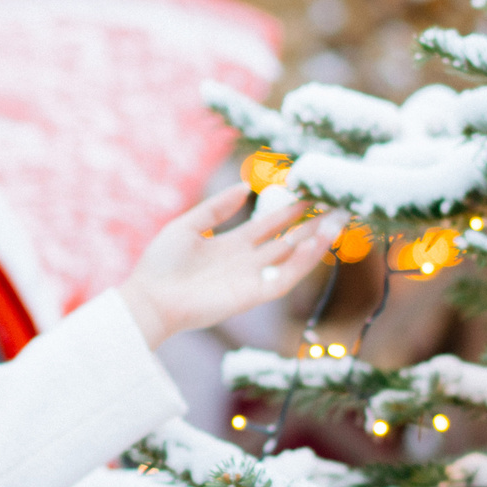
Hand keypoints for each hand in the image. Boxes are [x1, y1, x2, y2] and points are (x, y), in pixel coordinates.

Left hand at [116, 183, 348, 347]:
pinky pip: (284, 279)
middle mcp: (246, 263)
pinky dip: (302, 263)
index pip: (269, 225)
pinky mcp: (251, 296)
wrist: (149, 298)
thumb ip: (216, 207)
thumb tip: (245, 188)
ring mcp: (251, 279)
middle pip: (287, 241)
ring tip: (336, 222)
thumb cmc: (161, 264)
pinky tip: (317, 244)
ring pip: (291, 260)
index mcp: (231, 245)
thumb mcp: (188, 225)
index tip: (310, 193)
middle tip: (337, 206)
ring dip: (315, 242)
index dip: (289, 210)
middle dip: (312, 225)